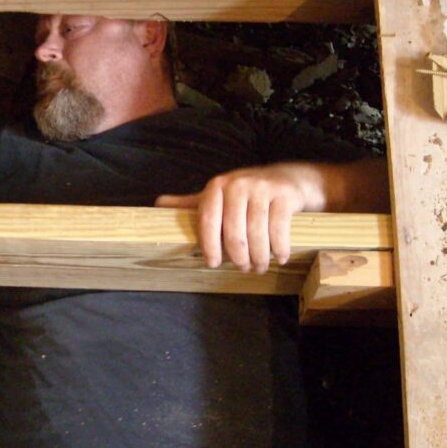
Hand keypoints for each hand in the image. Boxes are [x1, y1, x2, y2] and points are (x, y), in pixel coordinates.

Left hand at [155, 164, 326, 273]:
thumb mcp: (218, 195)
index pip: (207, 220)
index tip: (213, 264)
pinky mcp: (284, 195)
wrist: (289, 178)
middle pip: (234, 232)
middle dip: (238, 258)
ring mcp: (263, 188)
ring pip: (257, 234)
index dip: (209, 246)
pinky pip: (279, 229)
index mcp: (217, 186)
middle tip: (243, 269)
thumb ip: (191, 203)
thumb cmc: (247, 193)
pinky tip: (280, 257)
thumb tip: (157, 204)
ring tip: (260, 266)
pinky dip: (280, 249)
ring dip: (260, 257)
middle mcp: (238, 184)